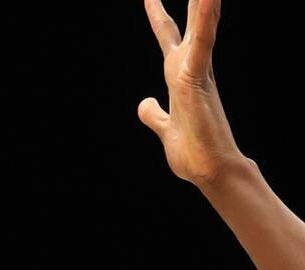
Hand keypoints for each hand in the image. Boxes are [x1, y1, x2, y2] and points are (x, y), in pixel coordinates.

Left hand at [138, 0, 244, 185]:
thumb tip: (144, 104)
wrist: (209, 169)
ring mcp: (195, 72)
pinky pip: (203, 44)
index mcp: (180, 77)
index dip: (160, 17)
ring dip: (203, 2)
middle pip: (188, 24)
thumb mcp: (165, 127)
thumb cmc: (193, 151)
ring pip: (200, 26)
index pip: (168, 39)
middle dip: (191, 2)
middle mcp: (190, 69)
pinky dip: (205, 22)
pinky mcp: (197, 79)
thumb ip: (153, 114)